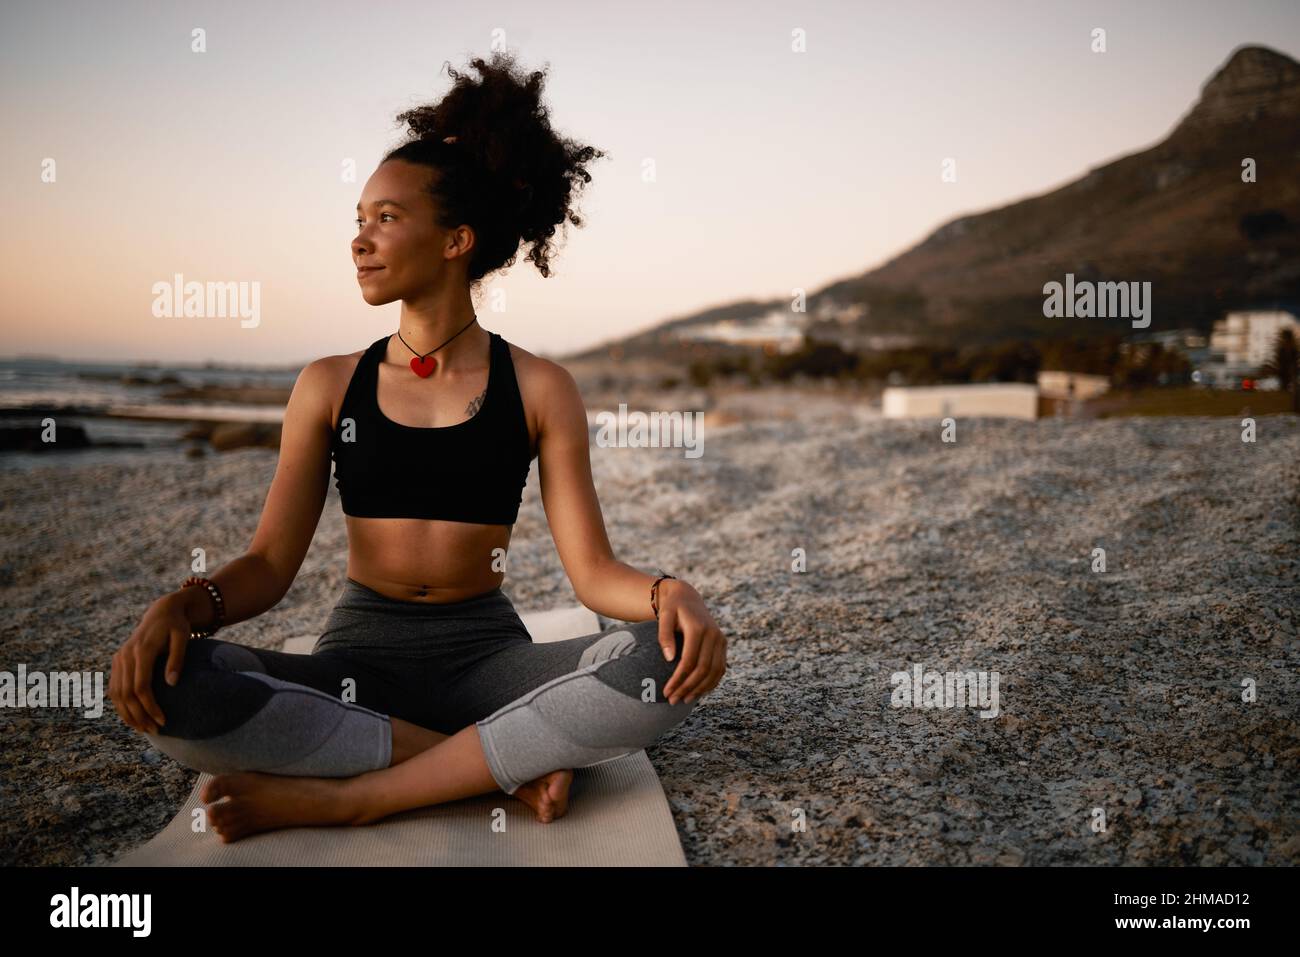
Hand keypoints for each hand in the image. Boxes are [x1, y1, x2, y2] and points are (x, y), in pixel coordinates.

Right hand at [110, 593, 192, 733]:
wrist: (162, 612)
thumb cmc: (177, 625)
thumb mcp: (183, 637)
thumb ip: (177, 659)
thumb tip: (172, 684)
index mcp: (141, 651)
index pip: (141, 687)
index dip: (150, 706)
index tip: (162, 720)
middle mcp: (125, 656)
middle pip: (126, 694)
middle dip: (139, 715)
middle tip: (155, 730)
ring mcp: (119, 659)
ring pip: (116, 693)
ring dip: (128, 714)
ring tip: (144, 729)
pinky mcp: (118, 661)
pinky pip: (115, 688)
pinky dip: (121, 705)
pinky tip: (133, 717)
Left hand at [656, 580, 726, 704]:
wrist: (687, 597)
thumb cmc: (672, 608)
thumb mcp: (665, 616)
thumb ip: (665, 635)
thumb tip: (670, 659)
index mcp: (699, 628)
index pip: (689, 661)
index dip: (678, 679)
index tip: (666, 691)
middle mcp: (714, 635)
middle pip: (703, 669)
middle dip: (688, 687)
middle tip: (673, 700)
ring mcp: (721, 640)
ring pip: (714, 672)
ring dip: (700, 689)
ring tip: (684, 699)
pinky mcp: (723, 645)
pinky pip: (720, 669)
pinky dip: (711, 683)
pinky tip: (697, 691)